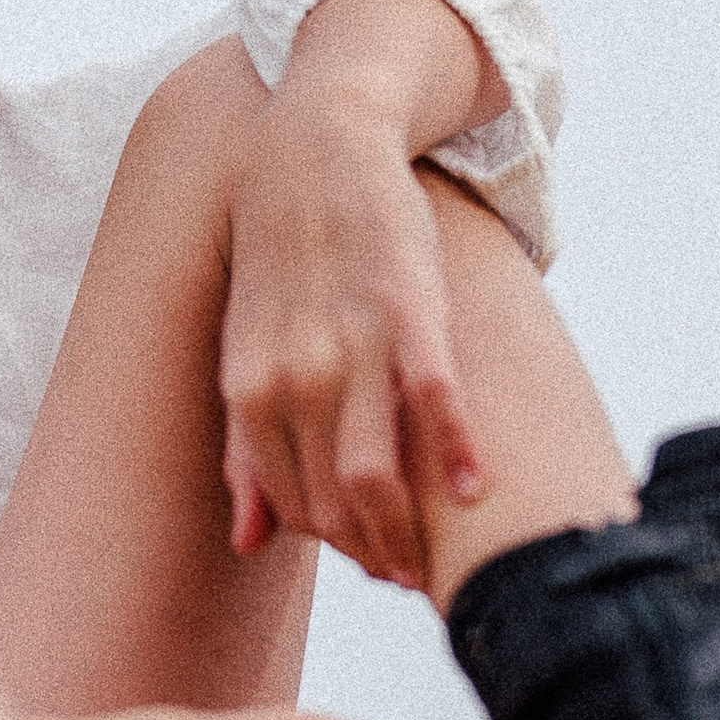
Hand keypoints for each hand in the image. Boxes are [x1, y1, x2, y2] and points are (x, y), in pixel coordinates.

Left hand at [218, 0, 502, 591]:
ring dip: (410, 530)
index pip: (295, 508)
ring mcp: (351, 343)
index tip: (374, 564)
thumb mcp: (243, 354)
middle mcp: (294, 375)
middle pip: (337, 504)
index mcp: (251, 390)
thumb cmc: (280, 260)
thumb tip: (247, 542)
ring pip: (376, 470)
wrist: (312, 144)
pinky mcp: (408, 307)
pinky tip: (477, 488)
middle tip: (414, 574)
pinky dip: (455, 449)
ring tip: (439, 558)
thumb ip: (244, 447)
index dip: (339, 548)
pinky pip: (433, 395)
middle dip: (378, 553)